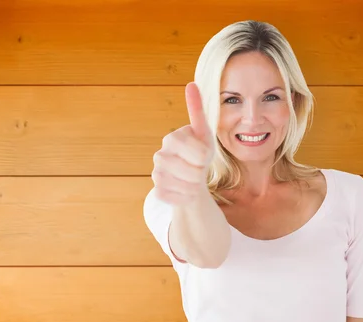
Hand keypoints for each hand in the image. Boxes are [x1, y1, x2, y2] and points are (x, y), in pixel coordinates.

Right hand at [151, 82, 214, 204]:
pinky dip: (186, 196)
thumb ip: (197, 110)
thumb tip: (191, 83)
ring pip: (182, 185)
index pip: (195, 150)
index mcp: (172, 138)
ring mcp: (156, 174)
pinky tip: (186, 190)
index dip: (204, 155)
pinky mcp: (158, 191)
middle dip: (200, 172)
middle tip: (199, 168)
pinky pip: (176, 197)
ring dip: (194, 185)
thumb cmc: (199, 153)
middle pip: (189, 170)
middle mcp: (160, 155)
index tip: (205, 155)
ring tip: (194, 179)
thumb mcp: (204, 133)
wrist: (194, 178)